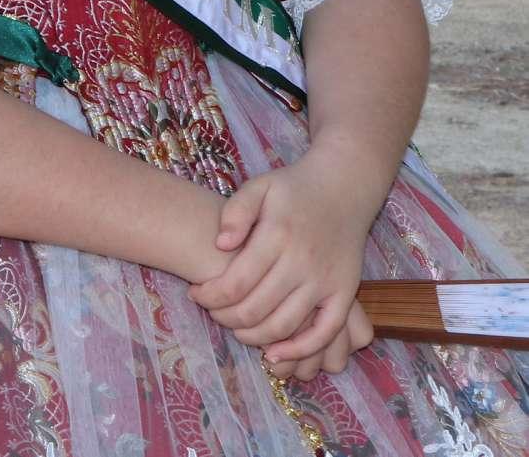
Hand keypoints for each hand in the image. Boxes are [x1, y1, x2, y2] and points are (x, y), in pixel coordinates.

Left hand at [186, 148, 378, 364]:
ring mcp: (325, 280)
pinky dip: (298, 350)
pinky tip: (275, 353)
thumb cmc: (293, 189)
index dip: (209, 297)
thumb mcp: (259, 186)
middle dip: (224, 318)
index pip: (235, 283)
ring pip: (283, 326)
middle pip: (254, 310)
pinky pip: (324, 333)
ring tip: (236, 329)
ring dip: (253, 337)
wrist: (344, 186)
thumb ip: (236, 211)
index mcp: (277, 234)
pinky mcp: (345, 293)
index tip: (195, 294)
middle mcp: (302, 261)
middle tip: (213, 312)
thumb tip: (220, 244)